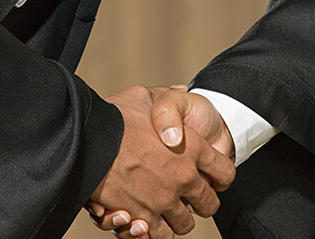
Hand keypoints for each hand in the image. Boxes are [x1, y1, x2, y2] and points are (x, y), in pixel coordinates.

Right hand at [89, 85, 235, 238]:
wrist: (88, 140)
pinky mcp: (144, 216)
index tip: (211, 177)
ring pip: (185, 223)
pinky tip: (150, 221)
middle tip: (190, 198)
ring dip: (178, 219)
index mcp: (193, 147)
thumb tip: (180, 90)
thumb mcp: (145, 96)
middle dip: (201, 203)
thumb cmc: (115, 117)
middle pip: (209, 203)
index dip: (220, 177)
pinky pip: (161, 234)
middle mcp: (184, 176)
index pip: (225, 173)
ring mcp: (165, 199)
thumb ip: (166, 97)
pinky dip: (157, 231)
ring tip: (168, 210)